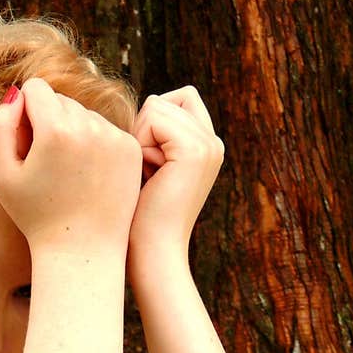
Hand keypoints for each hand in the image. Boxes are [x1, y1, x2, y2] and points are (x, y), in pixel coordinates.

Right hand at [0, 78, 141, 255]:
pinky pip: (106, 130)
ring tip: (68, 174)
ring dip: (73, 133)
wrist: (81, 250)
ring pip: (85, 114)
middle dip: (50, 122)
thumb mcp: (0, 175)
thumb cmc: (36, 216)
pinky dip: (95, 145)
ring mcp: (114, 137)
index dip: (24, 113)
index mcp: (55, 130)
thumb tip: (16, 95)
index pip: (35, 88)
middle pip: (61, 100)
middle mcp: (89, 126)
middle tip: (47, 165)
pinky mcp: (130, 148)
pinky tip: (88, 176)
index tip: (26, 143)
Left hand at [128, 86, 223, 264]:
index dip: (149, 123)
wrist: (153, 254)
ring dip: (139, 140)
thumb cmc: (139, 219)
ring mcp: (208, 145)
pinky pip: (154, 118)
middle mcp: (213, 143)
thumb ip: (156, 136)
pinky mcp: (195, 150)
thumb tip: (149, 102)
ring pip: (157, 106)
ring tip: (148, 176)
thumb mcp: (148, 169)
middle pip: (163, 100)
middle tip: (146, 172)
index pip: (177, 98)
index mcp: (206, 147)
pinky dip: (141, 145)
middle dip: (142, 130)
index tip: (146, 165)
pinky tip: (149, 176)